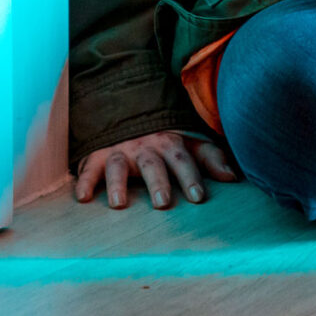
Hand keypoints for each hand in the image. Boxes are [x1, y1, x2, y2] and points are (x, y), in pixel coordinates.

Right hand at [74, 130, 236, 209]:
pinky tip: (83, 197)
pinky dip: (83, 181)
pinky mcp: (97, 156)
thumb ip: (210, 158)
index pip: (184, 160)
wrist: (128, 112)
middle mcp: (146, 147)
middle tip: (162, 203)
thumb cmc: (165, 138)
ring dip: (118, 184)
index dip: (191, 178)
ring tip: (120, 204)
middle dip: (158, 183)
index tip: (198, 198)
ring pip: (118, 165)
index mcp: (171, 144)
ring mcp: (120, 150)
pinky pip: (88, 168)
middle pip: (152, 165)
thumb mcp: (190, 143)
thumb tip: (232, 177)